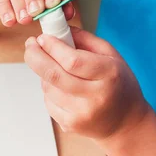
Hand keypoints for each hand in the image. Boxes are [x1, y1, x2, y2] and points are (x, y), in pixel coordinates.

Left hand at [24, 27, 150, 142]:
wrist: (125, 123)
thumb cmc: (118, 83)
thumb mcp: (111, 56)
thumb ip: (85, 39)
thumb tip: (58, 30)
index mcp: (109, 75)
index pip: (72, 61)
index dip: (52, 47)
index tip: (41, 37)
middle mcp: (95, 97)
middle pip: (53, 74)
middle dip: (35, 56)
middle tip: (30, 45)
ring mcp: (82, 114)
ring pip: (48, 87)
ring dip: (44, 73)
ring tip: (55, 69)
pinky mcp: (70, 125)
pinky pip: (48, 101)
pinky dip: (48, 90)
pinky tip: (61, 88)